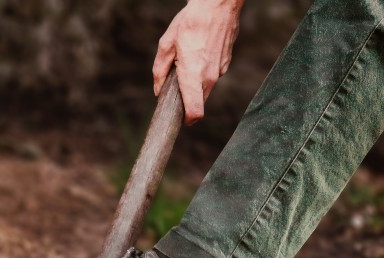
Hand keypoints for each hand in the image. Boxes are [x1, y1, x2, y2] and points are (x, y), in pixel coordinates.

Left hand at [153, 0, 245, 124]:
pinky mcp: (226, 63)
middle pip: (198, 102)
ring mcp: (220, 70)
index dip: (187, 120)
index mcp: (193, 74)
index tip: (180, 120)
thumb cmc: (191, 21)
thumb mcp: (166, 44)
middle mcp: (209, 76)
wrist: (218, 4)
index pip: (195, 111)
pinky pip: (212, 75)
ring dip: (195, 84)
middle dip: (187, 100)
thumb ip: (160, 71)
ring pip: (205, 89)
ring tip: (186, 62)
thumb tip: (158, 90)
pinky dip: (204, 71)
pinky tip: (198, 53)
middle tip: (175, 85)